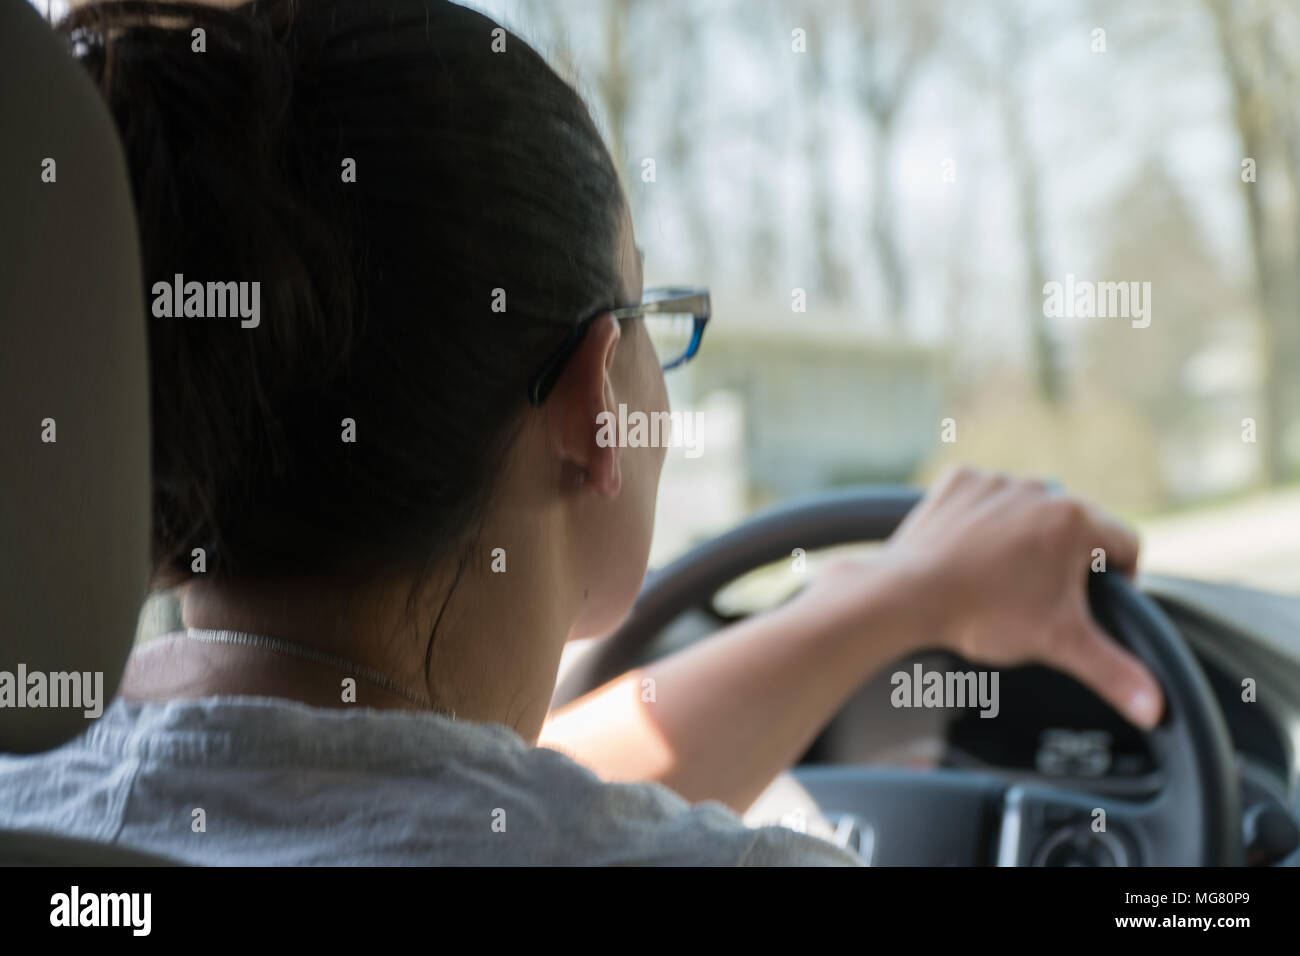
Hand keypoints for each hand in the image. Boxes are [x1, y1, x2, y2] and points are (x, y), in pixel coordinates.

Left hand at [836, 467, 1164, 728]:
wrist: (906, 594)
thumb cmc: (983, 616)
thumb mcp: (1059, 645)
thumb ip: (1114, 673)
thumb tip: (1156, 710)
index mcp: (1075, 520)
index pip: (1126, 544)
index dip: (1121, 579)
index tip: (1096, 602)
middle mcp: (1039, 490)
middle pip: (1076, 527)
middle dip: (1067, 561)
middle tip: (1040, 598)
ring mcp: (996, 482)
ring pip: (1029, 511)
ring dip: (1025, 537)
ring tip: (1002, 578)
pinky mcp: (959, 482)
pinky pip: (985, 499)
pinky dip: (983, 522)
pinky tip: (971, 553)